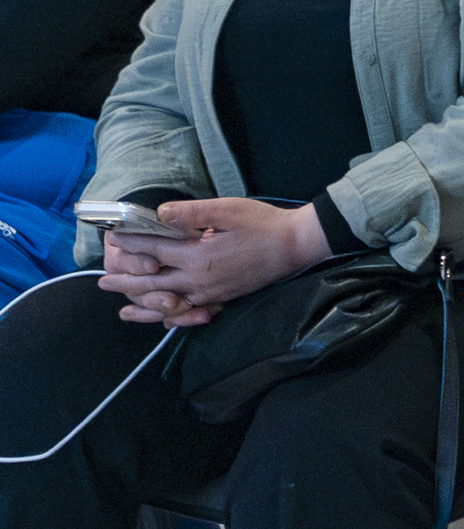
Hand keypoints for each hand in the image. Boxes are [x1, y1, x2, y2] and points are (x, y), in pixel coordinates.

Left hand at [101, 199, 330, 325]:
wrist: (296, 247)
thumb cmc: (263, 224)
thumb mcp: (227, 210)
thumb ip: (190, 212)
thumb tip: (159, 214)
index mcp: (196, 255)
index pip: (153, 248)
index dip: (131, 242)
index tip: (113, 237)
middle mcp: (197, 279)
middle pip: (152, 282)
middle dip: (126, 280)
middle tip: (103, 281)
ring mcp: (209, 293)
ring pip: (167, 303)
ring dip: (143, 305)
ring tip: (123, 309)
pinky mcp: (221, 299)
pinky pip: (188, 312)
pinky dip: (170, 317)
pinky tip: (163, 317)